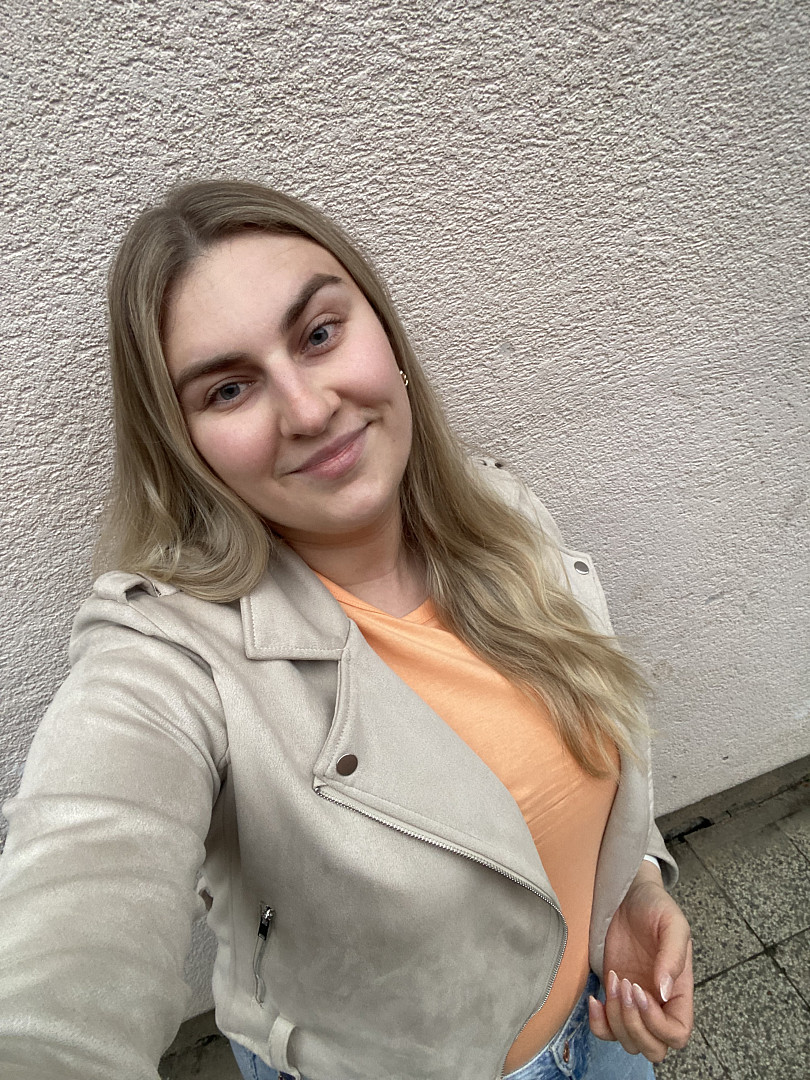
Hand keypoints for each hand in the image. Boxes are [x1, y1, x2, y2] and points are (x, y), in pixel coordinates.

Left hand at [588, 860, 692, 1061]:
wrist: (626, 893)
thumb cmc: (655, 906)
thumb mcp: (673, 923)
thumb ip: (673, 957)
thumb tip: (664, 993)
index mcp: (680, 993)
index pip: (678, 1034)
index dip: (658, 1024)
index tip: (641, 991)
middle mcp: (659, 1005)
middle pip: (653, 1048)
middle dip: (635, 1025)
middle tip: (625, 985)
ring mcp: (634, 1004)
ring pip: (629, 1042)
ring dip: (617, 1019)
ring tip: (614, 980)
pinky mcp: (613, 996)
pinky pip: (605, 1030)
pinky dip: (598, 1023)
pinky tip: (595, 998)